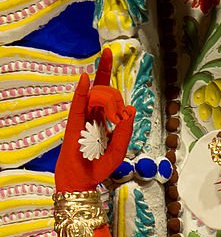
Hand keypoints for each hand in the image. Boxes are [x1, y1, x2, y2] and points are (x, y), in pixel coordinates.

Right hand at [55, 48, 135, 192]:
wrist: (82, 182)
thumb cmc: (99, 168)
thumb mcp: (119, 151)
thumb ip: (125, 132)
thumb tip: (131, 110)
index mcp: (102, 119)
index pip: (106, 93)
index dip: (106, 74)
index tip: (108, 53)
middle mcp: (91, 116)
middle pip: (100, 91)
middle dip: (105, 76)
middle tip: (108, 60)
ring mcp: (82, 119)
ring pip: (93, 98)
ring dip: (102, 89)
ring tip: (108, 91)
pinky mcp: (73, 125)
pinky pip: (78, 106)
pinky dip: (81, 93)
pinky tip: (85, 80)